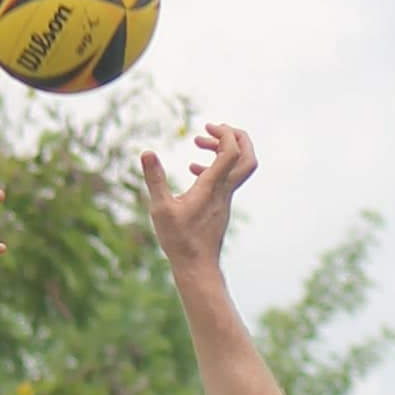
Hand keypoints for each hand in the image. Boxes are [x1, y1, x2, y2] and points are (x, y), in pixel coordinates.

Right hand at [140, 122, 255, 288]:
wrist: (197, 267)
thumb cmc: (179, 240)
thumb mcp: (161, 209)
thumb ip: (155, 179)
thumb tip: (146, 153)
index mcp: (212, 187)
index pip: (231, 151)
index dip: (224, 134)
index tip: (206, 127)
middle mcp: (224, 190)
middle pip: (247, 156)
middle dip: (236, 136)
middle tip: (214, 128)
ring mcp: (225, 199)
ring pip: (238, 166)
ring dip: (224, 149)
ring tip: (199, 142)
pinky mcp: (221, 206)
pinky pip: (226, 178)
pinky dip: (215, 166)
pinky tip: (194, 169)